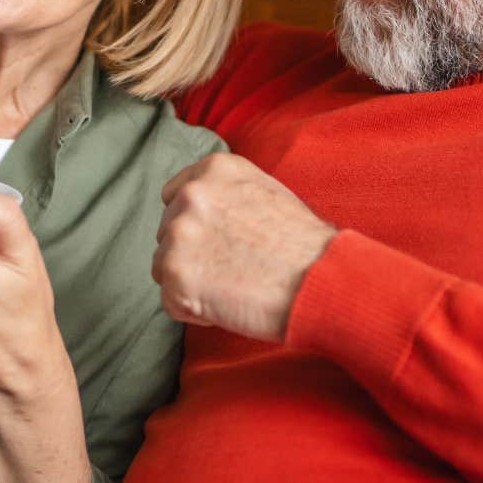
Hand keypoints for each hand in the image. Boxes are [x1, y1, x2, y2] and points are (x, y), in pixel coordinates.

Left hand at [153, 153, 337, 341]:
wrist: (319, 279)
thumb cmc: (304, 246)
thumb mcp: (267, 192)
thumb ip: (227, 195)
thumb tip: (202, 213)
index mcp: (214, 170)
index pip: (174, 196)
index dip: (194, 225)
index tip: (216, 242)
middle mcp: (191, 195)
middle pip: (166, 234)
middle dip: (192, 255)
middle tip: (234, 269)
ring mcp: (179, 233)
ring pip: (164, 268)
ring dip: (192, 283)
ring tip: (235, 287)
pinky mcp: (175, 274)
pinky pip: (172, 302)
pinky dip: (195, 311)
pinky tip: (230, 304)